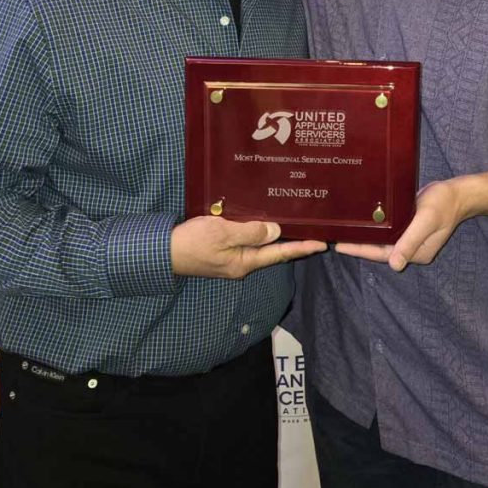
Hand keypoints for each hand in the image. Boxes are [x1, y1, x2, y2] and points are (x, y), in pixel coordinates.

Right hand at [171, 216, 325, 278]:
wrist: (164, 251)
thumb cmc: (193, 241)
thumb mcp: (223, 232)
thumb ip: (251, 232)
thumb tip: (275, 231)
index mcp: (245, 262)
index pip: (280, 254)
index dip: (302, 248)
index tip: (323, 244)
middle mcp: (241, 264)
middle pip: (272, 252)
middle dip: (292, 242)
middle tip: (311, 230)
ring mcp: (231, 260)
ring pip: (259, 246)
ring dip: (275, 236)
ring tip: (292, 225)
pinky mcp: (221, 252)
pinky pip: (245, 242)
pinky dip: (257, 233)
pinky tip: (261, 223)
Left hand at [335, 179, 465, 270]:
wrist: (457, 193)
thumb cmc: (443, 204)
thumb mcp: (426, 220)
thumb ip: (411, 241)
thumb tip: (395, 265)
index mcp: (416, 254)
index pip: (382, 254)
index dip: (360, 250)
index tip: (339, 246)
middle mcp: (411, 250)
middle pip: (380, 250)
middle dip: (358, 245)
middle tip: (334, 239)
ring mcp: (410, 239)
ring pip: (382, 241)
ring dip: (365, 236)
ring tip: (343, 231)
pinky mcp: (408, 228)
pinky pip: (388, 231)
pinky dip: (375, 228)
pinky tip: (361, 222)